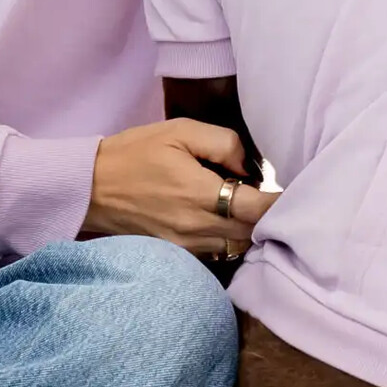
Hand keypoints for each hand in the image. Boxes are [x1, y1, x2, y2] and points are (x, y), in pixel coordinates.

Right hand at [79, 119, 278, 255]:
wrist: (89, 187)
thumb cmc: (134, 152)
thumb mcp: (178, 130)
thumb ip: (223, 143)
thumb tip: (251, 169)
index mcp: (199, 194)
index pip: (259, 209)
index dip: (283, 203)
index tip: (296, 192)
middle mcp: (197, 227)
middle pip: (254, 232)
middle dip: (268, 216)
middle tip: (273, 196)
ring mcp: (188, 247)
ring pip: (238, 246)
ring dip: (249, 229)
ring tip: (247, 207)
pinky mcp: (179, 255)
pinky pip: (218, 253)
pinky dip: (229, 239)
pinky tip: (224, 220)